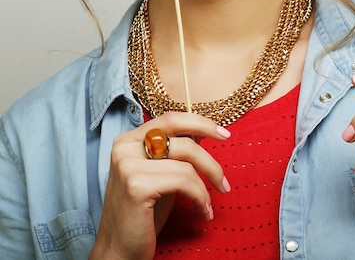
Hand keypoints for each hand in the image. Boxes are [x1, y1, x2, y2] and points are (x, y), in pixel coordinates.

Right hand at [90, 112, 230, 259]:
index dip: (201, 123)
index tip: (223, 133)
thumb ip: (175, 152)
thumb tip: (203, 131)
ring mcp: (128, 164)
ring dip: (206, 185)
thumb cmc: (143, 213)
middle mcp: (125, 147)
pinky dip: (200, 197)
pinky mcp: (137, 185)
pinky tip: (202, 212)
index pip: (171, 119)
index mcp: (128, 140)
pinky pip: (183, 181)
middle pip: (181, 136)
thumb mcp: (161, 174)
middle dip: (210, 156)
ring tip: (209, 205)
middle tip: (224, 176)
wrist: (119, 250)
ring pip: (186, 162)